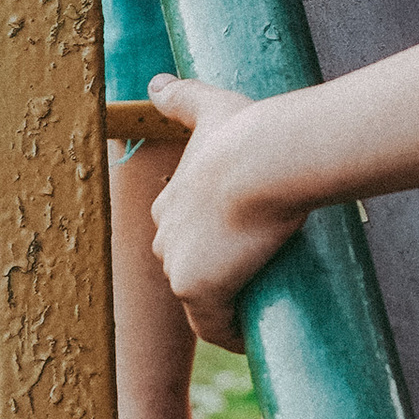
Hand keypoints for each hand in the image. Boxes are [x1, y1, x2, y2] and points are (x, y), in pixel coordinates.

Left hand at [145, 76, 280, 351]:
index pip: (182, 233)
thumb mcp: (210, 108)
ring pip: (199, 300)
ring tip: (262, 306)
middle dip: (215, 276)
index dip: (210, 242)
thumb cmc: (245, 136)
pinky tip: (253, 336)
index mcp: (168, 202)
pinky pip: (214, 328)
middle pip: (188, 268)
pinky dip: (232, 335)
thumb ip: (182, 96)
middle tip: (257, 275)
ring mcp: (178, 267)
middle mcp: (163, 238)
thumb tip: (155, 82)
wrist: (263, 162)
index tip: (238, 246)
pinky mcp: (198, 291)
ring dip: (224, 308)